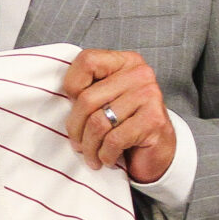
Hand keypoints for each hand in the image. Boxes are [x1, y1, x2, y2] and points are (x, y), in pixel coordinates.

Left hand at [62, 48, 176, 184]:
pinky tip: (108, 159)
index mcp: (125, 61)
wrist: (157, 152)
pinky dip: (105, 155)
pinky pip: (114, 140)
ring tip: (91, 156)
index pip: (87, 61)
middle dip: (76, 128)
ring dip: (90, 146)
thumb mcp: (104, 100)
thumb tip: (61, 98)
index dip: (72, 86)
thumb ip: (86, 90)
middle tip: (77, 145)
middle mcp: (140, 73)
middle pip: (87, 98)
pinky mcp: (154, 120)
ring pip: (98, 122)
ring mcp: (149, 95)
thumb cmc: (124, 125)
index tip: (73, 106)